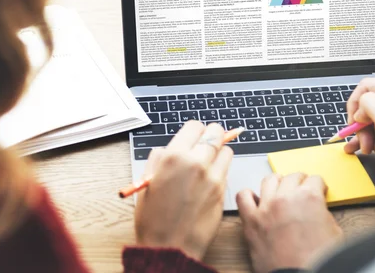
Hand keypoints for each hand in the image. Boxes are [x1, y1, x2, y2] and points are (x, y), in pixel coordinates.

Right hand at [134, 121, 233, 260]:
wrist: (170, 248)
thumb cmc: (154, 219)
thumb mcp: (147, 182)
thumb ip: (159, 159)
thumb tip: (168, 149)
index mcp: (174, 157)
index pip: (195, 126)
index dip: (194, 131)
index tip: (192, 137)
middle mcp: (196, 162)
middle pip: (216, 132)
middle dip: (211, 136)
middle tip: (204, 145)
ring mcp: (213, 177)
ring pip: (227, 150)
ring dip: (219, 152)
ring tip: (207, 164)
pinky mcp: (223, 191)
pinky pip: (227, 170)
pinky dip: (221, 170)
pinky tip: (209, 180)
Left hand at [237, 173, 341, 272]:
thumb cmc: (318, 259)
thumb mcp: (334, 231)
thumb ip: (323, 212)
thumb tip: (317, 208)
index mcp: (309, 198)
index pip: (315, 179)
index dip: (318, 186)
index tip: (317, 190)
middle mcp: (286, 198)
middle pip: (292, 176)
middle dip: (300, 182)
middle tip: (301, 190)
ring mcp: (266, 208)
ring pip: (269, 180)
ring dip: (277, 183)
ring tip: (280, 191)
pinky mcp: (251, 221)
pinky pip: (243, 197)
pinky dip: (249, 196)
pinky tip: (256, 200)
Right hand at [344, 77, 374, 166]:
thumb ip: (366, 103)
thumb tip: (360, 112)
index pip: (366, 86)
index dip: (355, 104)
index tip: (354, 122)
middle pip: (368, 105)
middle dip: (362, 126)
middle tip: (364, 142)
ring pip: (371, 120)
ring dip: (367, 136)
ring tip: (371, 150)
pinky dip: (373, 141)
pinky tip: (371, 151)